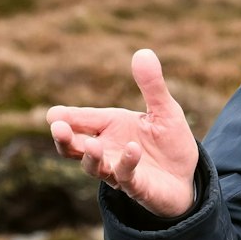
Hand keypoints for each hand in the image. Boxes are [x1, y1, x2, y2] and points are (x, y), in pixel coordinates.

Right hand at [47, 49, 199, 218]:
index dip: (66, 118)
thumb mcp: (164, 110)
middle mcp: (107, 150)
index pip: (81, 121)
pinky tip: (132, 149)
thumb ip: (152, 85)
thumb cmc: (169, 142)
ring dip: (91, 156)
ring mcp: (118, 170)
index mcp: (109, 127)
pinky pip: (126, 176)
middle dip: (64, 139)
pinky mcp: (137, 187)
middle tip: (57, 128)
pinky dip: (127, 163)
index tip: (53, 114)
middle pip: (74, 147)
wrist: (187, 176)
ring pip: (94, 166)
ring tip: (92, 145)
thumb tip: (143, 52)